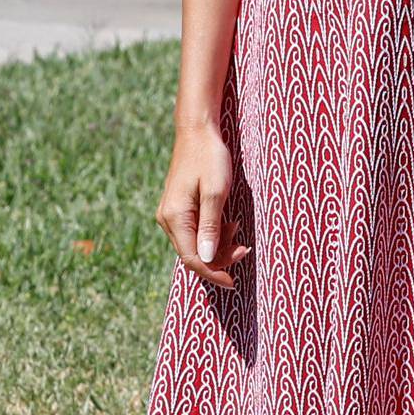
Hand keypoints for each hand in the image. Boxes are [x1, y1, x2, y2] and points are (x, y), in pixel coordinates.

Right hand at [157, 122, 248, 288]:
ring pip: (195, 244)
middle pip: (192, 254)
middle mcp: (168, 219)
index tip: (233, 283)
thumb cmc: (210, 158)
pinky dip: (213, 234)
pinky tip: (230, 224)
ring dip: (218, 246)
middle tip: (245, 250)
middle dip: (219, 259)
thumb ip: (211, 227)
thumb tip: (205, 258)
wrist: (198, 131)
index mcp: (174, 217)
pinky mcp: (180, 208)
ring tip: (238, 231)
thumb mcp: (216, 192)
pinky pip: (195, 231)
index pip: (191, 258)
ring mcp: (172, 213)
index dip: (212, 273)